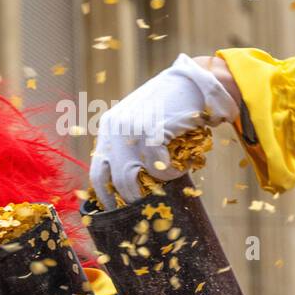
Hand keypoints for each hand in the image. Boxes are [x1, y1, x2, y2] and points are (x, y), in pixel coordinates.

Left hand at [89, 54, 238, 209]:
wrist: (196, 85)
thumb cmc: (175, 108)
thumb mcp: (144, 125)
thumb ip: (134, 147)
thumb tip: (133, 184)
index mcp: (109, 129)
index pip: (97, 172)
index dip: (106, 195)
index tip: (117, 210)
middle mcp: (114, 129)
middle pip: (111, 180)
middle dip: (129, 199)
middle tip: (145, 207)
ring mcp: (130, 130)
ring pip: (130, 179)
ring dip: (151, 187)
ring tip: (168, 182)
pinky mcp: (151, 131)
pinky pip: (158, 168)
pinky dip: (171, 174)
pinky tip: (181, 167)